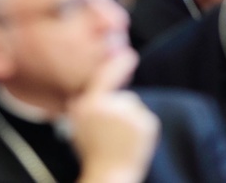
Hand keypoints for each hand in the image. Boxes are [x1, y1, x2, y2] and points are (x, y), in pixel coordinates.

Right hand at [68, 49, 159, 182]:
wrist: (110, 174)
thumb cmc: (91, 151)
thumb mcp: (78, 124)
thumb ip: (82, 102)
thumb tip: (90, 85)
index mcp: (90, 104)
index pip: (105, 75)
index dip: (118, 63)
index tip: (129, 55)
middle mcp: (111, 105)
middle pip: (122, 97)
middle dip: (119, 111)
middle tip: (111, 134)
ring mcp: (131, 114)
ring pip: (133, 108)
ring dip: (129, 120)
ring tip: (119, 140)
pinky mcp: (147, 124)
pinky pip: (144, 119)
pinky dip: (140, 128)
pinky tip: (130, 142)